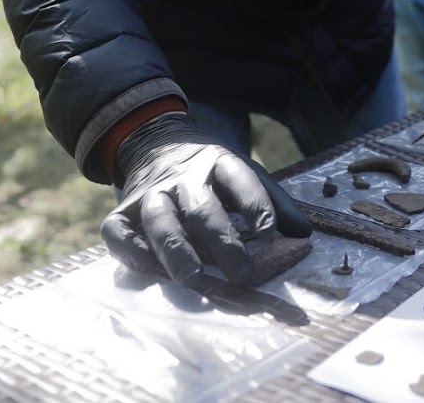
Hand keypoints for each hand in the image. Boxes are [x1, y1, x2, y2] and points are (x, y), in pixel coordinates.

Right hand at [101, 113, 311, 286]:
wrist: (153, 145)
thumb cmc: (210, 176)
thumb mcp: (243, 174)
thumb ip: (275, 202)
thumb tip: (305, 234)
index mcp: (218, 161)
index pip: (239, 177)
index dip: (255, 204)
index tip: (269, 234)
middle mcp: (183, 177)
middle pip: (202, 207)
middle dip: (222, 241)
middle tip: (242, 273)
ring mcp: (151, 194)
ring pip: (161, 220)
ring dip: (177, 250)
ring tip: (193, 279)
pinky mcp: (123, 213)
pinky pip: (119, 232)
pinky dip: (131, 251)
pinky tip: (148, 269)